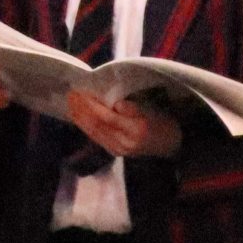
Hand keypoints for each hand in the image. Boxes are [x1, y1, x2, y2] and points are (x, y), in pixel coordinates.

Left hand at [65, 88, 181, 158]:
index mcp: (136, 129)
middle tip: (71, 93)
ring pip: (94, 132)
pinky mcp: (115, 152)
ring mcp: (120, 150)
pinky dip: (85, 126)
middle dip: (81, 108)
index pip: (107, 116)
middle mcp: (126, 143)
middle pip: (97, 125)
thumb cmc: (161, 121)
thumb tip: (116, 104)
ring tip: (70, 102)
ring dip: (79, 116)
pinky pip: (96, 138)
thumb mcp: (152, 109)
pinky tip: (77, 116)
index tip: (80, 90)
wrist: (171, 144)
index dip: (91, 104)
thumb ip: (133, 107)